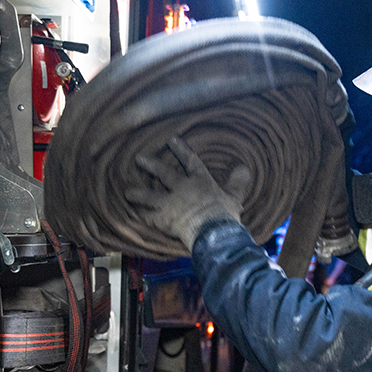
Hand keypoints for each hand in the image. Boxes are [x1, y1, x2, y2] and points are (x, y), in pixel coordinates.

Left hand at [127, 136, 249, 253]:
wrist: (212, 232)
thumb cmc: (225, 214)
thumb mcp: (235, 197)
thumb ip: (237, 182)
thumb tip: (244, 167)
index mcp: (199, 181)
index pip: (190, 161)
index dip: (181, 150)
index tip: (171, 140)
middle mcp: (181, 188)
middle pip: (164, 174)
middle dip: (151, 165)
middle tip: (139, 159)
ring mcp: (170, 203)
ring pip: (150, 196)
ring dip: (139, 194)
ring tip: (128, 192)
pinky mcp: (163, 219)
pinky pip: (149, 217)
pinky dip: (143, 215)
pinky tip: (136, 214)